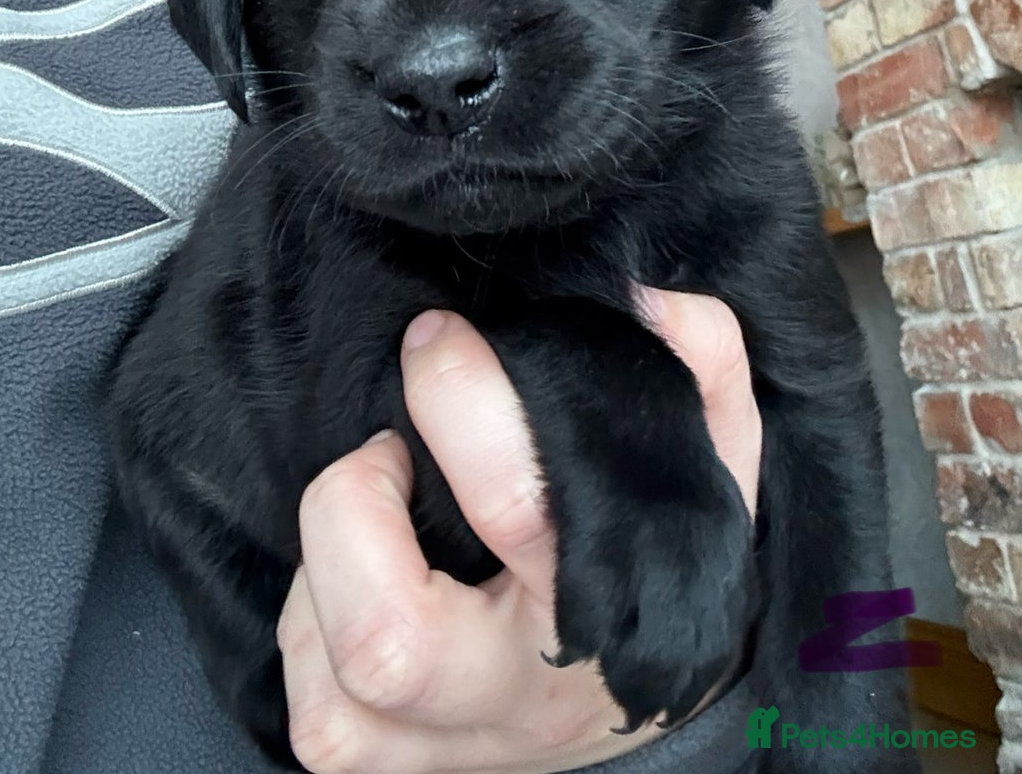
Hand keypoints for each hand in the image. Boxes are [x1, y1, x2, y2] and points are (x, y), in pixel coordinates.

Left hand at [277, 288, 761, 773]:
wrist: (644, 689)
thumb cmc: (666, 557)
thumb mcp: (711, 459)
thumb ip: (699, 363)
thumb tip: (646, 296)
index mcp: (609, 610)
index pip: (516, 502)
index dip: (455, 394)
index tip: (435, 338)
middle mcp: (520, 698)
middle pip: (387, 639)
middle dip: (353, 505)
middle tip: (385, 449)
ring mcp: (446, 751)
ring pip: (331, 686)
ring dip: (325, 569)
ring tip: (377, 513)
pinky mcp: (388, 771)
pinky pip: (316, 712)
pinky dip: (312, 629)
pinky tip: (357, 582)